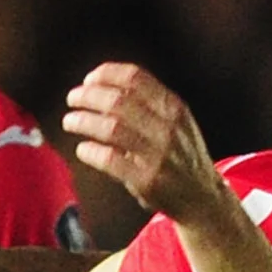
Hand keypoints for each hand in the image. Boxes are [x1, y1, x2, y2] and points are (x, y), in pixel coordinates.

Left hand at [62, 63, 219, 220]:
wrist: (202, 197)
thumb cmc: (179, 155)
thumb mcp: (175, 121)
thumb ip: (147, 103)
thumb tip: (101, 86)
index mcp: (173, 107)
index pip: (136, 78)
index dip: (107, 74)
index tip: (89, 79)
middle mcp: (168, 127)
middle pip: (118, 101)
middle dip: (88, 96)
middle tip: (72, 98)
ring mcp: (158, 154)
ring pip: (111, 128)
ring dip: (84, 121)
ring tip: (70, 121)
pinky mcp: (147, 180)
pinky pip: (109, 159)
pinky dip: (90, 152)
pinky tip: (83, 149)